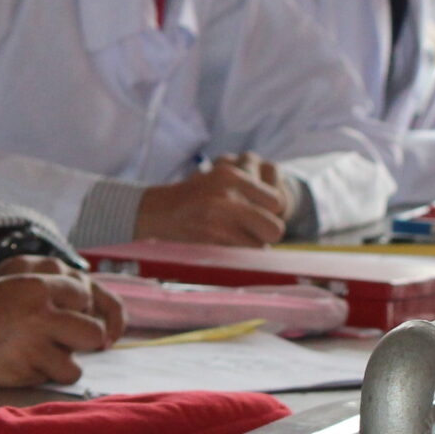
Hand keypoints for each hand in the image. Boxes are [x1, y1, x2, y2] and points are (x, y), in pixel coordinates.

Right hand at [0, 271, 122, 387]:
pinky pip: (47, 380)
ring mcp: (31, 346)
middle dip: (82, 341)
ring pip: (74, 366)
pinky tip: (16, 366)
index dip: (76, 309)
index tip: (62, 317)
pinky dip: (37, 378)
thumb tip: (81, 313)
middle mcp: (40, 314)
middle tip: (61, 342)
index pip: (84, 297)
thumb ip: (44, 296)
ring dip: (61, 366)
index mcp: (36, 285)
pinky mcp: (20, 374)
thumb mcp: (10, 287)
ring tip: (38, 358)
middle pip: (93, 333)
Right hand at [134, 153, 294, 246]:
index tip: (258, 215)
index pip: (276, 202)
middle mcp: (226, 195)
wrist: (153, 212)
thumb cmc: (193, 198)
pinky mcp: (209, 240)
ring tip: (231, 238)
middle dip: (268, 234)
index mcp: (231, 176)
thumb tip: (281, 208)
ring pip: (259, 247)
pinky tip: (221, 247)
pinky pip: (240, 257)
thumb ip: (247, 189)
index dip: (271, 212)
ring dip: (250, 247)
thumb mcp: (218, 179)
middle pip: (275, 228)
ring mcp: (217, 220)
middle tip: (254, 233)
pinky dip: (236, 256)